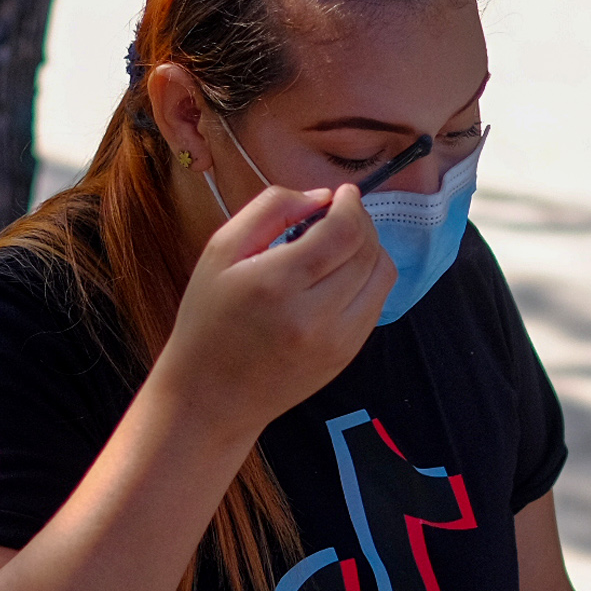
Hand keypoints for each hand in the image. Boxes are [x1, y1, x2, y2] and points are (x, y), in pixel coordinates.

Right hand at [152, 180, 394, 442]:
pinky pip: (376, 303)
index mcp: (277, 284)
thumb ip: (270, 209)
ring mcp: (337, 341)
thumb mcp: (221, 251)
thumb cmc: (207, 319)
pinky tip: (339, 276)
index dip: (350, 205)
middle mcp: (314, 316)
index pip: (344, 232)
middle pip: (368, 251)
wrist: (210, 396)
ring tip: (342, 243)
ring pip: (382, 277)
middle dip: (361, 223)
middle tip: (340, 214)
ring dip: (370, 250)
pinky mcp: (346, 356)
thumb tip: (321, 196)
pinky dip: (367, 280)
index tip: (342, 195)